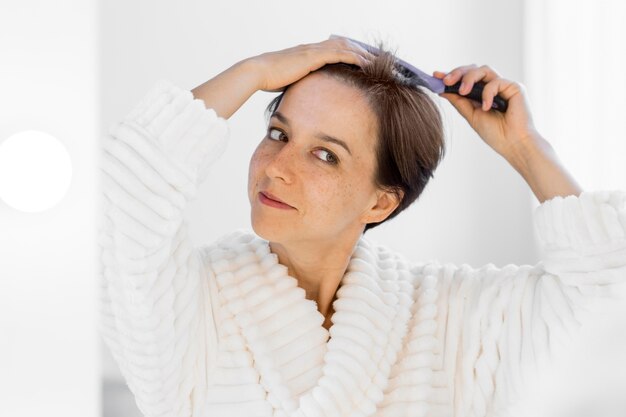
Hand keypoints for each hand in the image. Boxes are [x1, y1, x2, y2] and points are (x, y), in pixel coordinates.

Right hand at [248, 37, 373, 92]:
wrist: (258, 72)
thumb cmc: (268, 80)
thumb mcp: (288, 81)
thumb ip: (299, 84)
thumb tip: (305, 97)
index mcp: (307, 52)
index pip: (333, 48)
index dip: (349, 52)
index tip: (361, 59)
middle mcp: (312, 48)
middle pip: (343, 44)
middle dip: (361, 50)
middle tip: (377, 58)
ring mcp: (313, 50)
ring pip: (345, 46)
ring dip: (363, 53)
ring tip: (378, 61)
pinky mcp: (314, 56)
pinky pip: (341, 53)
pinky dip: (355, 57)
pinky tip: (366, 63)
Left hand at [433, 65, 540, 163]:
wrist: (513, 144)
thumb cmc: (496, 134)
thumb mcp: (471, 116)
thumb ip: (459, 102)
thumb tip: (443, 91)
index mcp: (481, 93)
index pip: (465, 78)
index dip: (451, 75)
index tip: (436, 76)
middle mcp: (493, 87)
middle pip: (473, 69)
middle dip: (458, 73)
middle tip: (446, 81)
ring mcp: (504, 86)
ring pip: (484, 69)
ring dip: (469, 78)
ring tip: (463, 91)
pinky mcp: (515, 87)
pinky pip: (496, 81)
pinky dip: (488, 93)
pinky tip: (487, 107)